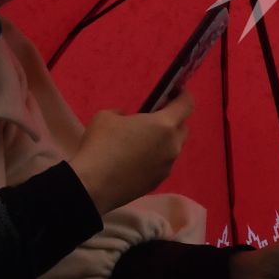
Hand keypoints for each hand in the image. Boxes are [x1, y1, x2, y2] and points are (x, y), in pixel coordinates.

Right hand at [68, 92, 193, 213]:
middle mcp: (172, 146)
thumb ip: (124, 113)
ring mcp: (167, 167)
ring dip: (163, 141)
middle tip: (154, 117)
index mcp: (164, 125)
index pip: (186, 105)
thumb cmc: (101, 145)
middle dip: (173, 119)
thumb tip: (128, 120)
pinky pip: (162, 164)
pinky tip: (135, 160)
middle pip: (182, 128)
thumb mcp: (107, 116)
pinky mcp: (157, 182)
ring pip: (172, 148)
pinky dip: (154, 158)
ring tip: (141, 141)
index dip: (183, 95)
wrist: (92, 186)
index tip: (174, 91)